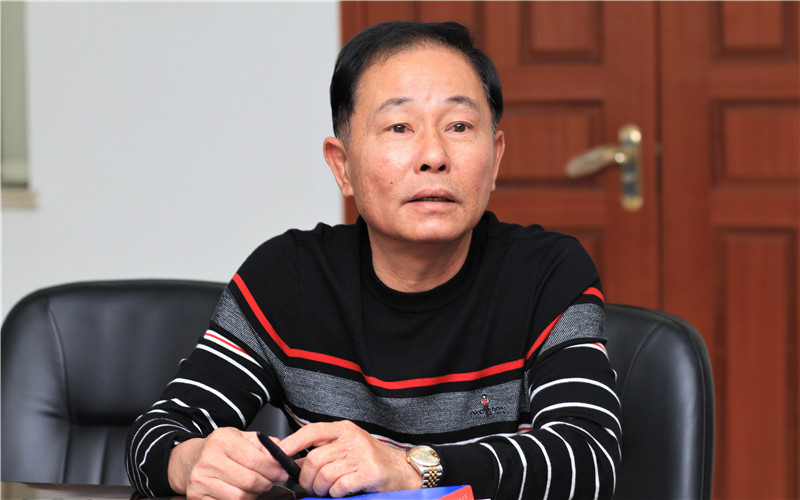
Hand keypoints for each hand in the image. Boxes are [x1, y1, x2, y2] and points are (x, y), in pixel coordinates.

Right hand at [167, 427, 288, 499]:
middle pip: (249, 481)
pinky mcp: (196, 496)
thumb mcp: (241, 438)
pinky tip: (240, 492)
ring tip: (255, 487)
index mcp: (223, 440)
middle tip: (270, 481)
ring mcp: (201, 479)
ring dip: (253, 494)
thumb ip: (264, 445)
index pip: (255, 460)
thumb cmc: (220, 449)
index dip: (273, 469)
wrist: (191, 459)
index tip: (282, 473)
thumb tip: (283, 455)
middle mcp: (209, 459)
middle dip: (266, 483)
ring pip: (239, 496)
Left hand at [279, 420, 420, 496]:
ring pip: (324, 474)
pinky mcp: (369, 472)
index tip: (280, 453)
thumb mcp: (347, 447)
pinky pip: (339, 486)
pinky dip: (335, 494)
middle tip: (311, 486)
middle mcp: (352, 439)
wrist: (401, 471)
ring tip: (326, 491)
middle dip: (307, 478)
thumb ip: (324, 451)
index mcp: (344, 429)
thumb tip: (294, 463)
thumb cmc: (371, 460)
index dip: (293, 442)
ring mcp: (361, 455)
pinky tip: (341, 492)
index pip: (312, 431)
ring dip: (320, 489)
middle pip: (314, 459)